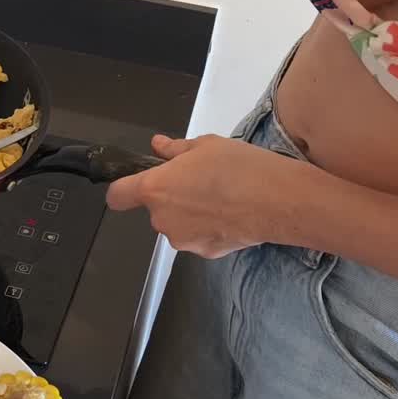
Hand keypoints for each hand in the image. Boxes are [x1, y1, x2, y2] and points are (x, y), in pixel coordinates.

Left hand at [106, 134, 307, 257]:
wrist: (278, 202)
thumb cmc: (242, 170)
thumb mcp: (206, 145)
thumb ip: (175, 149)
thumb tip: (159, 146)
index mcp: (156, 189)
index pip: (118, 195)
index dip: (123, 189)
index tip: (132, 185)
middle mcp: (162, 219)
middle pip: (155, 209)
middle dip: (171, 197)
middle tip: (199, 181)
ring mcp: (182, 239)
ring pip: (177, 224)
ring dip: (190, 213)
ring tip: (220, 197)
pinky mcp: (204, 252)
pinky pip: (197, 237)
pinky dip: (208, 228)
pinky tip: (230, 214)